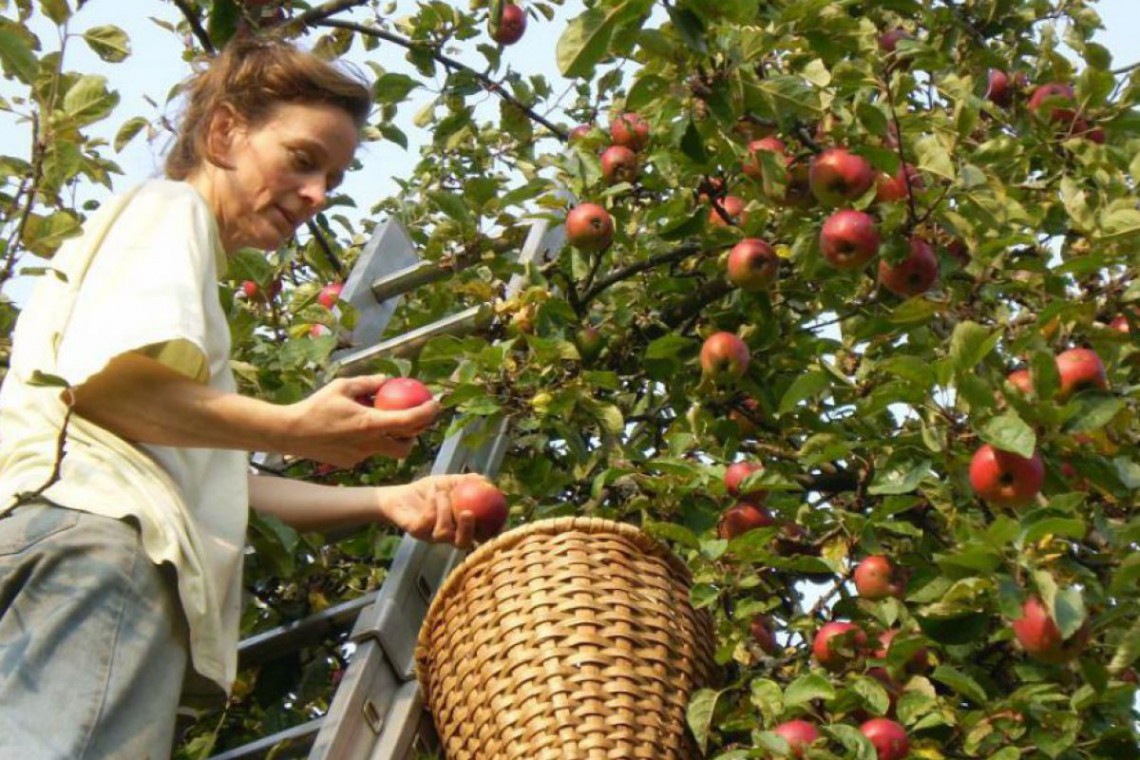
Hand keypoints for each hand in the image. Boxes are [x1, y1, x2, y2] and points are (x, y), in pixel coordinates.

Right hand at [281, 374, 440, 466]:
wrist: (291, 433)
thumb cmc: (316, 406)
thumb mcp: (342, 386)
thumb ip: (368, 383)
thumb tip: (387, 379)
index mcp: (370, 423)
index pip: (409, 421)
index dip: (427, 413)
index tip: (436, 404)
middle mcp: (369, 444)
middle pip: (405, 447)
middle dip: (415, 436)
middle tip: (415, 420)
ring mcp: (360, 456)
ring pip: (386, 450)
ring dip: (391, 439)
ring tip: (384, 423)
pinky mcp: (350, 462)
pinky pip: (367, 452)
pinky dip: (369, 442)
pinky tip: (355, 431)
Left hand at [378, 474, 483, 549]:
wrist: (401, 493)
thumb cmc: (429, 491)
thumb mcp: (450, 483)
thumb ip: (468, 482)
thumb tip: (488, 482)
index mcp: (459, 528)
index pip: (478, 537)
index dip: (490, 533)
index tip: (498, 520)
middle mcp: (446, 537)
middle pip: (462, 543)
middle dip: (468, 531)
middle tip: (468, 513)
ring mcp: (430, 536)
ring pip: (443, 531)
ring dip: (445, 509)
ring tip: (442, 492)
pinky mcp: (415, 531)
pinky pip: (428, 520)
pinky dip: (432, 503)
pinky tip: (432, 491)